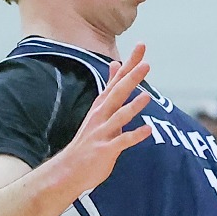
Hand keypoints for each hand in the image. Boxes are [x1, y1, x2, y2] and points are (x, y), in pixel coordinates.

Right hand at [53, 43, 158, 197]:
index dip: (130, 63)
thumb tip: (117, 65)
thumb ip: (111, 89)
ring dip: (133, 107)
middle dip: (132, 78)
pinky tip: (148, 130)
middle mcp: (101, 115)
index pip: (118, 79)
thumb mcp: (100, 110)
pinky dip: (134, 135)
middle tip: (146, 64)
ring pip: (119, 116)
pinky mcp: (105, 149)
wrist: (69, 169)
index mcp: (102, 106)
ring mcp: (102, 132)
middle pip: (118, 93)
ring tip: (147, 96)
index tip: (141, 46)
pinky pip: (121, 141)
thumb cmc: (90, 140)